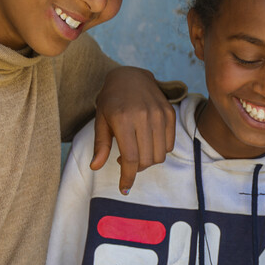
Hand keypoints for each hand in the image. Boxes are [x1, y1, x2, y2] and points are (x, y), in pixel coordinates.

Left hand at [92, 66, 176, 192]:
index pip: (130, 158)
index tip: (124, 188)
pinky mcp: (169, 113)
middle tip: (125, 162)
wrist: (130, 75)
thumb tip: (95, 167)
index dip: (127, 177)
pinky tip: (146, 143)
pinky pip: (169, 144)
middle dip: (135, 169)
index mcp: (123, 119)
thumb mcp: (100, 120)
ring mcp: (159, 114)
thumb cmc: (111, 99)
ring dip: (147, 161)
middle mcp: (144, 117)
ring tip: (136, 151)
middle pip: (146, 160)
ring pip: (159, 155)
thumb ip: (100, 145)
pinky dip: (158, 151)